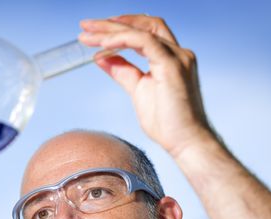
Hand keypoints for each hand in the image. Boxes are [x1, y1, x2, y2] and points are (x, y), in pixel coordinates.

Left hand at [79, 14, 213, 156]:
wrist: (185, 142)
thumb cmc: (167, 123)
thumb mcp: (137, 91)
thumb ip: (122, 72)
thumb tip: (101, 57)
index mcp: (170, 58)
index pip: (144, 31)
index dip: (119, 28)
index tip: (93, 31)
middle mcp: (177, 53)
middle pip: (143, 24)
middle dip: (112, 23)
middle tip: (85, 25)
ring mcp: (177, 57)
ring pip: (142, 30)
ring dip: (112, 30)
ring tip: (88, 35)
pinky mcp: (172, 65)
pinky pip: (144, 42)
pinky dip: (122, 40)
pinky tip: (104, 44)